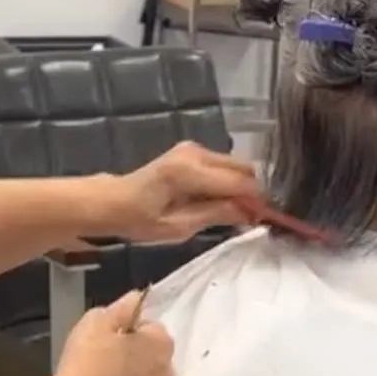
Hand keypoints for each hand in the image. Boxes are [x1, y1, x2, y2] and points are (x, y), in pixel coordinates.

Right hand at [52, 290, 174, 375]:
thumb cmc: (88, 358)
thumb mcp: (98, 319)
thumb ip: (122, 307)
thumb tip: (135, 299)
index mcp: (162, 343)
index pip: (150, 326)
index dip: (128, 328)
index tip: (108, 335)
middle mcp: (167, 371)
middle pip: (152, 354)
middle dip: (134, 352)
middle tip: (104, 354)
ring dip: (131, 374)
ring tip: (103, 375)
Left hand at [114, 141, 258, 241]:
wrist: (114, 201)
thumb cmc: (140, 219)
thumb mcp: (179, 227)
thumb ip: (216, 215)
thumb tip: (250, 212)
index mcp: (189, 172)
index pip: (239, 183)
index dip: (256, 201)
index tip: (262, 219)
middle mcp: (194, 153)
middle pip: (243, 168)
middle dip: (251, 192)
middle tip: (249, 217)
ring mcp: (193, 148)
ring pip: (236, 165)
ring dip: (240, 186)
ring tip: (232, 211)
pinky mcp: (192, 150)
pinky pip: (222, 165)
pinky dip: (228, 181)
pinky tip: (219, 200)